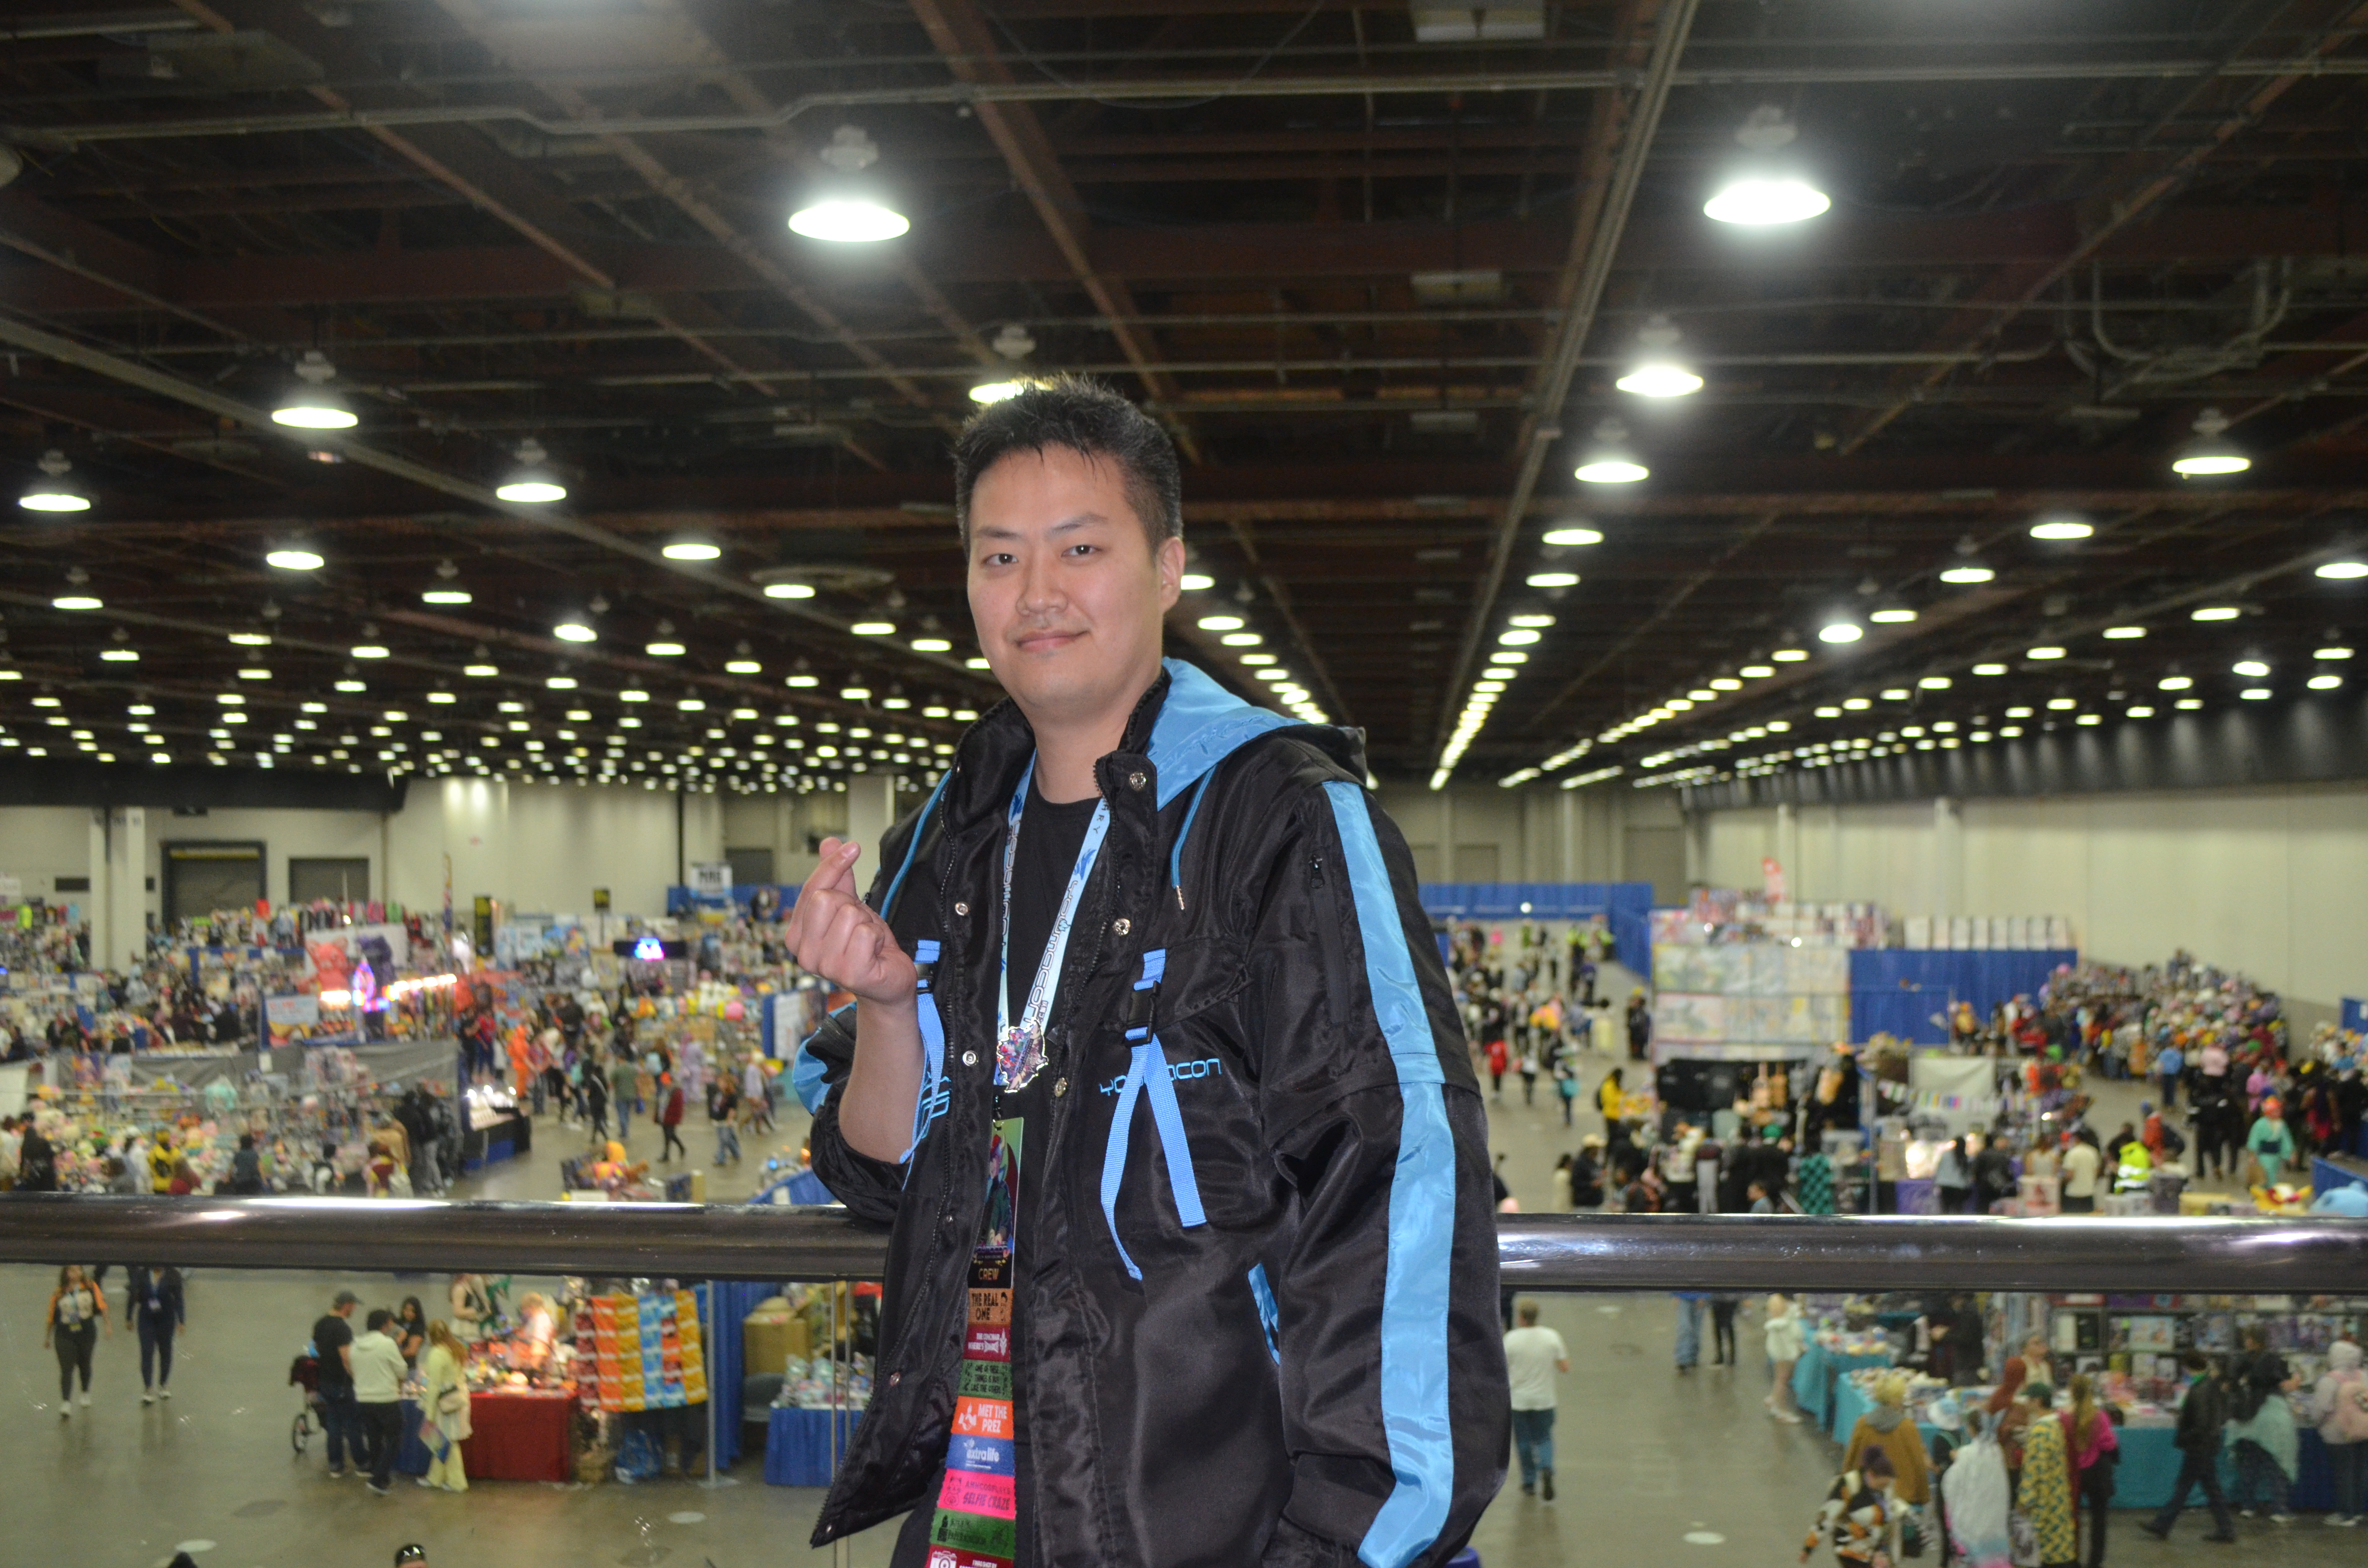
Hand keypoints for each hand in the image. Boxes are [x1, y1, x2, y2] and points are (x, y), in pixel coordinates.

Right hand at [783, 839, 917, 1008]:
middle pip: (828, 899)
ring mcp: (825, 966)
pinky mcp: (849, 973)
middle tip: (859, 925)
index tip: (853, 847)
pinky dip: (877, 937)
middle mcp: (803, 954)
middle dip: (852, 905)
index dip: (834, 864)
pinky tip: (874, 952)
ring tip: (867, 941)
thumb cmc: (865, 945)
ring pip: (850, 914)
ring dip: (867, 924)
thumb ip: (836, 877)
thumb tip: (829, 841)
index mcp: (795, 935)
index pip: (812, 888)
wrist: (887, 981)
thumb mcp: (849, 906)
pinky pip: (866, 933)